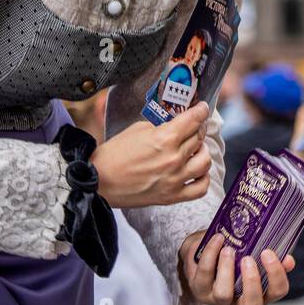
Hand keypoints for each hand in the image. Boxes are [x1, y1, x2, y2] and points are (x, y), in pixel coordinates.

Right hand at [92, 102, 210, 207]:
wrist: (98, 180)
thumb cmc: (114, 154)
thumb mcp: (137, 129)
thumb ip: (160, 127)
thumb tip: (175, 125)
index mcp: (164, 139)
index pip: (194, 120)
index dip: (201, 111)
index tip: (203, 108)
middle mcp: (174, 159)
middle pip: (199, 138)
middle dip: (198, 128)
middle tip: (193, 127)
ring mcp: (175, 179)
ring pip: (205, 161)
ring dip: (202, 151)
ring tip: (195, 149)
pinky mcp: (172, 196)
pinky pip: (201, 188)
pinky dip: (203, 178)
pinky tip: (196, 171)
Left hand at [179, 231, 295, 304]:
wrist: (203, 253)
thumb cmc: (235, 256)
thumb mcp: (254, 255)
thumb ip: (271, 258)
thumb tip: (287, 259)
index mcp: (260, 293)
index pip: (277, 292)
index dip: (276, 275)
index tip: (269, 253)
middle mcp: (240, 302)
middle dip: (252, 281)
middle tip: (248, 258)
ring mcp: (218, 299)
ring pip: (224, 295)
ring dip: (227, 270)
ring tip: (229, 249)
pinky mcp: (200, 289)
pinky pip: (205, 275)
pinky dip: (211, 254)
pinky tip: (217, 239)